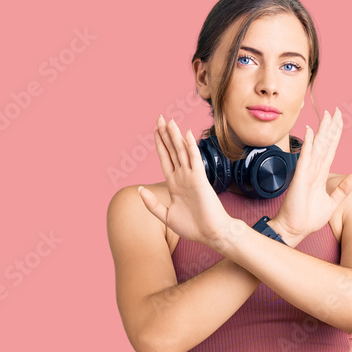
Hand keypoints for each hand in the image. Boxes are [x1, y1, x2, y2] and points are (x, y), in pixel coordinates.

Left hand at [138, 115, 233, 247]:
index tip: (155, 131)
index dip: (160, 145)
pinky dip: (190, 147)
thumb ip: (152, 203)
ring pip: (181, 152)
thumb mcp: (165, 216)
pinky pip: (194, 160)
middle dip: (165, 134)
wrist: (211, 234)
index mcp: (174, 184)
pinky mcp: (200, 180)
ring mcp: (191, 177)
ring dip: (175, 136)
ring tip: (170, 121)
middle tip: (160, 117)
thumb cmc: (193, 227)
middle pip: (172, 151)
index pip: (165, 159)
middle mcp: (182, 177)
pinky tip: (186, 134)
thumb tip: (140, 190)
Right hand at [272, 108, 351, 242]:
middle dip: (330, 127)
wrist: (295, 229)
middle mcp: (314, 170)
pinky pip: (305, 158)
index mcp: (321, 175)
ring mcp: (306, 173)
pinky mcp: (300, 178)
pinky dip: (309, 145)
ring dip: (322, 131)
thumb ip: (344, 188)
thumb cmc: (309, 217)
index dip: (335, 135)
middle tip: (335, 110)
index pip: (330, 150)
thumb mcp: (332, 202)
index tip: (339, 120)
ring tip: (327, 115)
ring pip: (317, 147)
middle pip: (324, 144)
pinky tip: (310, 132)